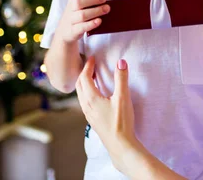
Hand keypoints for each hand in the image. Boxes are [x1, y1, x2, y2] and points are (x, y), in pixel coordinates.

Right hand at [58, 0, 109, 43]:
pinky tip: (99, 21)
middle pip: (77, 2)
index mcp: (71, 0)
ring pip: (81, 15)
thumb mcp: (79, 6)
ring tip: (107, 8)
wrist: (65, 33)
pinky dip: (91, 24)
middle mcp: (70, 9)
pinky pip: (82, 27)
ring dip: (95, 11)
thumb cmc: (77, 15)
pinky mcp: (74, 31)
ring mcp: (71, 20)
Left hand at [75, 57, 137, 172]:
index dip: (88, 66)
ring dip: (84, 82)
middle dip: (84, 72)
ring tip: (93, 76)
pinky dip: (86, 91)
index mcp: (91, 98)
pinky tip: (96, 93)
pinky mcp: (92, 119)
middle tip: (92, 64)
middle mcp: (86, 105)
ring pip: (80, 93)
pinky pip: (84, 101)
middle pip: (79, 84)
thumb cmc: (121, 122)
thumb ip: (122, 78)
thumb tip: (121, 62)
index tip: (93, 58)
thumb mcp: (123, 98)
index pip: (85, 77)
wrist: (120, 145)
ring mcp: (88, 113)